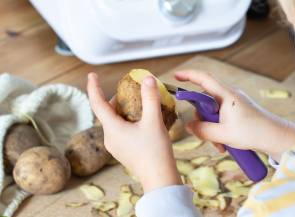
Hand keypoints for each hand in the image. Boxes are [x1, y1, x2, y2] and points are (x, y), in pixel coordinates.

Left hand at [87, 73, 180, 192]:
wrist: (159, 179)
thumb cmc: (155, 151)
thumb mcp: (154, 121)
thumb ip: (150, 98)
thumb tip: (148, 79)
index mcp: (112, 129)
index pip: (97, 103)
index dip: (93, 87)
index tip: (92, 75)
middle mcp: (109, 137)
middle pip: (107, 112)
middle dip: (116, 99)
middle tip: (130, 89)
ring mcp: (115, 146)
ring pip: (114, 121)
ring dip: (123, 110)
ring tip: (139, 104)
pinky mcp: (123, 151)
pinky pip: (120, 130)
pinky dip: (127, 120)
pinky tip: (142, 120)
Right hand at [175, 70, 294, 160]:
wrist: (276, 137)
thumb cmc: (253, 132)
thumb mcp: (223, 134)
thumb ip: (202, 130)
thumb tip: (189, 126)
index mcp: (226, 95)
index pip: (204, 78)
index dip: (188, 75)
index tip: (176, 76)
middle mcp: (230, 95)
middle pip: (205, 100)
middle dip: (201, 118)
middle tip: (205, 133)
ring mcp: (234, 103)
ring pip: (212, 112)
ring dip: (211, 128)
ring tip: (220, 144)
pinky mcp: (238, 111)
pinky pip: (221, 117)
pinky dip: (219, 129)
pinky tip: (225, 143)